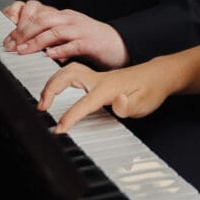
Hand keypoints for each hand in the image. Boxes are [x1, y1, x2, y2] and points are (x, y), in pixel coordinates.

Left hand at [2, 0, 127, 68]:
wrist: (119, 44)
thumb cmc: (92, 41)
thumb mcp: (69, 35)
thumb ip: (52, 37)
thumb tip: (28, 45)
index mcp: (64, 17)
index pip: (38, 16)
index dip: (20, 27)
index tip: (8, 40)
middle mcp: (70, 20)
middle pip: (42, 21)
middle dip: (23, 33)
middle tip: (11, 45)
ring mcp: (81, 30)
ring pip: (54, 31)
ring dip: (36, 42)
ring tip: (24, 51)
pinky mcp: (91, 42)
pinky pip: (73, 45)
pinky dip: (60, 50)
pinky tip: (49, 56)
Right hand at [38, 60, 174, 133]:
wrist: (158, 75)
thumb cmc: (151, 90)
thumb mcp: (145, 103)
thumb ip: (130, 106)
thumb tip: (119, 104)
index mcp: (109, 87)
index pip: (84, 102)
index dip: (70, 116)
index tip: (59, 128)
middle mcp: (99, 79)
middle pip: (68, 76)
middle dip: (51, 90)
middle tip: (41, 107)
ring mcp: (96, 76)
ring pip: (67, 71)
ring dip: (52, 83)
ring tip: (44, 100)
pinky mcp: (95, 77)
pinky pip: (71, 73)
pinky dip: (58, 79)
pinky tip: (55, 89)